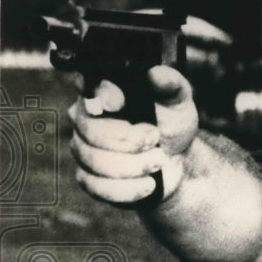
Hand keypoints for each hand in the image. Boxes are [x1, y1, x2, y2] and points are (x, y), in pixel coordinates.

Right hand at [68, 66, 198, 205]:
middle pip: (90, 131)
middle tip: (154, 138)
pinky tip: (148, 183)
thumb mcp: (178, 102)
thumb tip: (156, 74)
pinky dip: (130, 188)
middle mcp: (84, 119)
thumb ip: (170, 85)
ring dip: (135, 165)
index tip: (120, 103)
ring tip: (158, 160)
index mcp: (102, 92)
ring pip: (96, 162)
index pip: (86, 87)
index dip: (101, 96)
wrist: (176, 163)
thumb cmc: (171, 125)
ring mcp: (83, 150)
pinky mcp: (89, 179)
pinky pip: (98, 187)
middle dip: (129, 139)